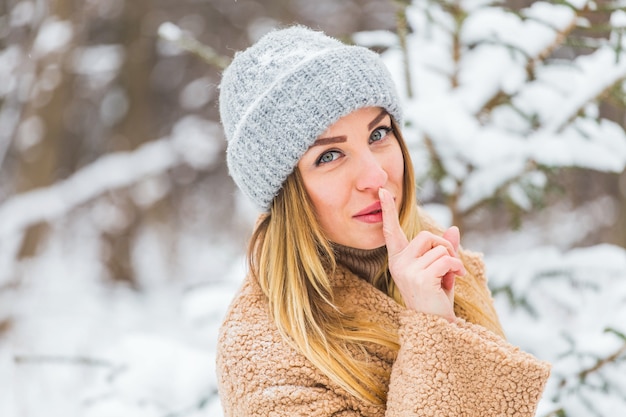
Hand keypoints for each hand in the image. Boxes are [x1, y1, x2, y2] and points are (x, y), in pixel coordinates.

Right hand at [379, 188, 464, 321]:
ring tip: (454, 276)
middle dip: (445, 247)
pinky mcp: (420, 277)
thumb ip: (444, 249)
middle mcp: (398, 264)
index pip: (391, 231)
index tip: (383, 191)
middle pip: (427, 236)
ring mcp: (407, 271)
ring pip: (439, 248)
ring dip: (453, 260)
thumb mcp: (440, 270)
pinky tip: (457, 279)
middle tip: (452, 265)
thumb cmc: (436, 299)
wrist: (436, 326)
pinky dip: (457, 267)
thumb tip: (454, 228)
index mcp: (398, 260)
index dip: (387, 211)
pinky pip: (446, 259)